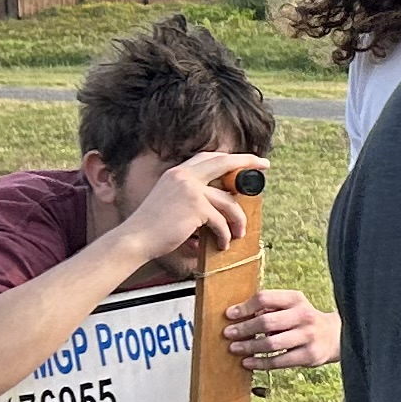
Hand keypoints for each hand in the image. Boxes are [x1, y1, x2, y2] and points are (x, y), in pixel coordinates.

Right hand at [127, 150, 259, 264]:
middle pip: (224, 162)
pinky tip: (222, 244)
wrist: (136, 239)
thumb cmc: (152, 227)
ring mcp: (191, 189)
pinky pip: (221, 221)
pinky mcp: (196, 207)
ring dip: (237, 220)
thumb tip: (221, 201)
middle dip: (247, 162)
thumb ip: (191, 195)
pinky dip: (224, 235)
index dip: (228, 157)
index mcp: (177, 173)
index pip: (208, 157)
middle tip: (264, 165)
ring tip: (238, 234)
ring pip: (228, 201)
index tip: (245, 158)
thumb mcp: (170, 201)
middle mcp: (184, 176)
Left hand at [227, 288, 335, 370]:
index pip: (265, 298)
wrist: (333, 336)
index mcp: (295, 299)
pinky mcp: (308, 355)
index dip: (245, 307)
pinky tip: (248, 363)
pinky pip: (278, 361)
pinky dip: (260, 363)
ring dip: (249, 347)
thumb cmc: (301, 320)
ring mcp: (308, 336)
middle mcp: (304, 315)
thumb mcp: (290, 307)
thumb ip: (268, 309)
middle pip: (267, 321)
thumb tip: (237, 316)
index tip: (229, 315)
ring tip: (235, 349)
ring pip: (271, 343)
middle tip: (228, 334)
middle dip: (244, 329)